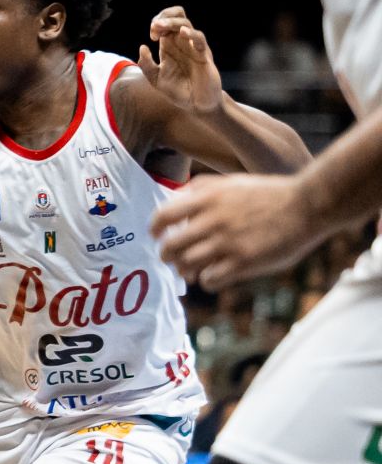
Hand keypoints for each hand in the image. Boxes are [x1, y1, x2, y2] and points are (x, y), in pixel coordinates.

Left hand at [139, 6, 223, 114]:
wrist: (195, 105)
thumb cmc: (178, 91)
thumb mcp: (155, 79)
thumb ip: (146, 65)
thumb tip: (142, 47)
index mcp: (169, 46)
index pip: (165, 23)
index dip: (157, 22)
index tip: (151, 35)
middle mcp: (182, 44)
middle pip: (177, 17)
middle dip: (164, 16)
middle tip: (154, 27)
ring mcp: (193, 48)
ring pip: (186, 25)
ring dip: (172, 22)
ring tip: (159, 26)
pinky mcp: (204, 56)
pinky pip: (200, 40)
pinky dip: (191, 34)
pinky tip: (182, 33)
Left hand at [152, 173, 322, 288]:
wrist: (308, 205)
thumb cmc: (270, 194)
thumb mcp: (232, 181)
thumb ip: (201, 188)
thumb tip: (175, 197)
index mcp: (207, 199)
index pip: (163, 217)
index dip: (155, 230)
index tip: (156, 236)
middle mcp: (212, 221)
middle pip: (170, 247)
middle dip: (167, 256)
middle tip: (172, 260)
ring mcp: (227, 243)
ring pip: (187, 265)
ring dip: (186, 271)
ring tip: (191, 272)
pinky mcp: (244, 262)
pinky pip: (210, 280)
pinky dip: (207, 281)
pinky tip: (214, 277)